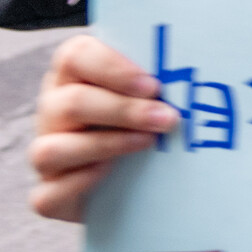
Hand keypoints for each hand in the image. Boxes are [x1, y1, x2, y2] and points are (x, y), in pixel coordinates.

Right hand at [30, 36, 175, 221]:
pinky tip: (109, 176)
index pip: (74, 56)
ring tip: (147, 143)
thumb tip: (205, 65)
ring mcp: (46, 151)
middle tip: (168, 117)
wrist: (135, 172)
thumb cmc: (148, 113)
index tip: (153, 84)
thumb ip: (163, 75)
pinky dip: (78, 186)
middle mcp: (52, 110)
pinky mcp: (49, 192)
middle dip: (123, 110)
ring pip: (50, 149)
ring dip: (104, 146)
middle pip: (71, 103)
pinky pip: (47, 195)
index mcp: (73, 74)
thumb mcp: (152, 89)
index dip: (112, 69)